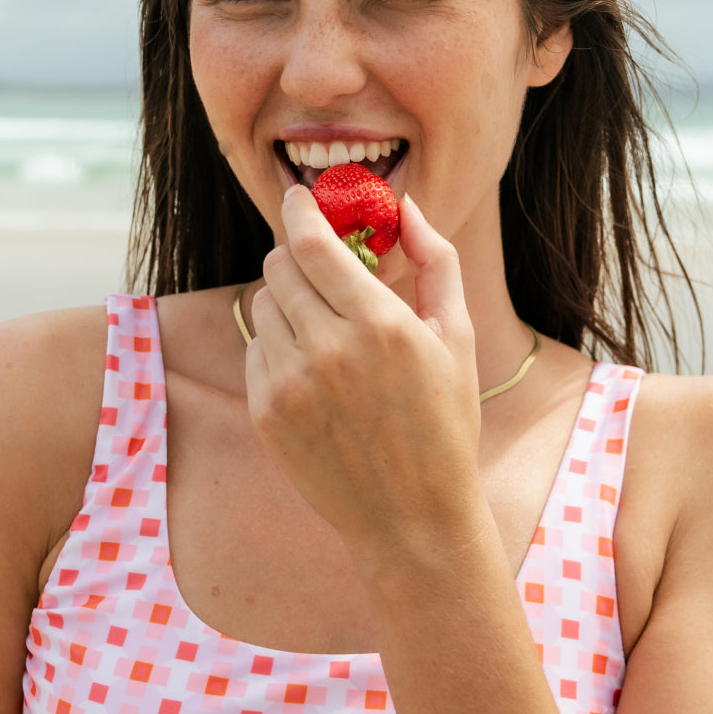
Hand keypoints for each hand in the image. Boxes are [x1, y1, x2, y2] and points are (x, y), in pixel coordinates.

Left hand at [244, 184, 483, 558]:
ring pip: (263, 306)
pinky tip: (315, 375)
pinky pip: (255, 352)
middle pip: (279, 266)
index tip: (297, 197)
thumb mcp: (456, 338)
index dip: (298, 209)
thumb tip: (407, 206)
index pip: (310, 242)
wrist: (413, 517)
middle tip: (320, 271)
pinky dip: (278, 349)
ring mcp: (290, 384)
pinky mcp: (266, 413)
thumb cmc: (445, 423)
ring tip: (325, 333)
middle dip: (297, 258)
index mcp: (380, 323)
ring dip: (287, 303)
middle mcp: (328, 349)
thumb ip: (436, 260)